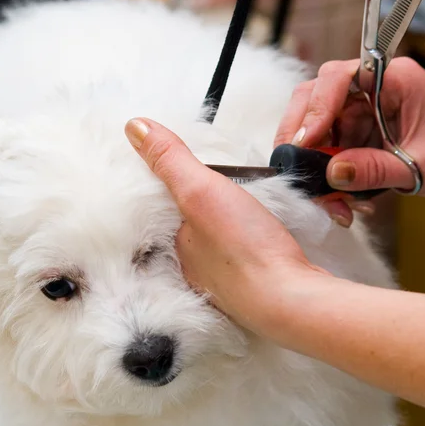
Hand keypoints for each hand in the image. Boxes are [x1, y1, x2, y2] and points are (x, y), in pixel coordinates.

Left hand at [124, 117, 331, 343]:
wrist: (292, 299)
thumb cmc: (245, 249)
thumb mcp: (201, 191)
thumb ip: (170, 160)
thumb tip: (133, 126)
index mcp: (174, 244)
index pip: (164, 206)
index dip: (176, 183)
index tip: (191, 167)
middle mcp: (193, 266)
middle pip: (192, 224)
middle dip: (202, 205)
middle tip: (220, 180)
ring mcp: (223, 279)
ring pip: (218, 241)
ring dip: (226, 223)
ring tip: (240, 203)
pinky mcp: (253, 285)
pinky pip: (243, 255)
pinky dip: (247, 241)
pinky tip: (259, 234)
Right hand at [275, 58, 424, 206]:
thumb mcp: (422, 167)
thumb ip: (377, 170)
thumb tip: (332, 173)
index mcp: (394, 80)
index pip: (339, 77)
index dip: (317, 107)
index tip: (305, 142)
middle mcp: (369, 88)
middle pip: (314, 95)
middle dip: (299, 132)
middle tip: (294, 165)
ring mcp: (357, 108)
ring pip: (312, 123)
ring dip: (310, 159)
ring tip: (325, 196)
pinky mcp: (351, 129)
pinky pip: (323, 146)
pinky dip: (322, 172)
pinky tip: (338, 197)